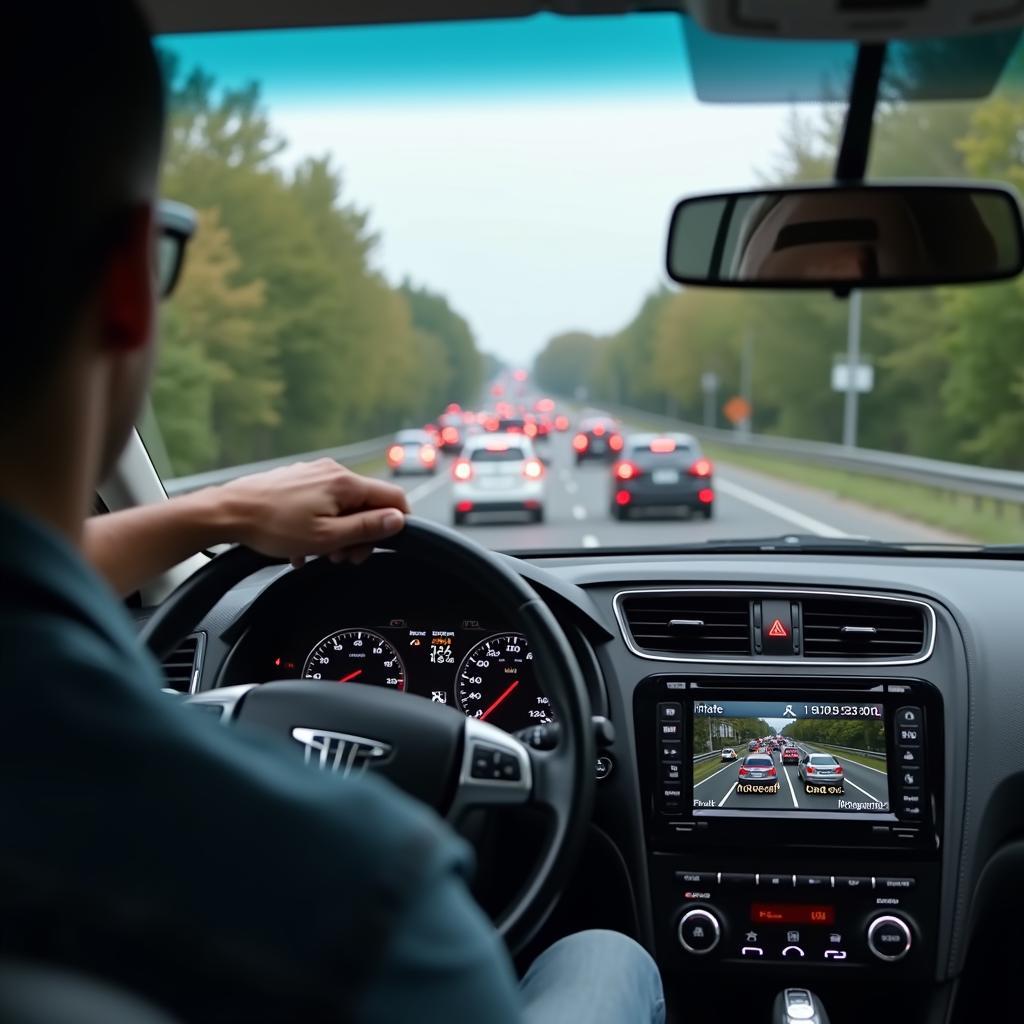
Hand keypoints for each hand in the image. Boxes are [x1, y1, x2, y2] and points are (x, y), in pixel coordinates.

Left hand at [214, 459, 409, 566]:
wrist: (227, 513)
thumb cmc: (272, 526)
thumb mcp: (327, 537)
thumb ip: (367, 528)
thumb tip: (398, 520)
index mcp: (345, 483)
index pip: (393, 497)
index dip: (397, 523)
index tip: (386, 543)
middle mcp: (332, 471)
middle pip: (366, 504)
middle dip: (360, 534)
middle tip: (344, 558)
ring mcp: (313, 473)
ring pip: (342, 506)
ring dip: (337, 532)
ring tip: (318, 553)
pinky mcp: (297, 480)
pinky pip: (321, 503)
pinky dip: (319, 524)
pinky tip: (301, 544)